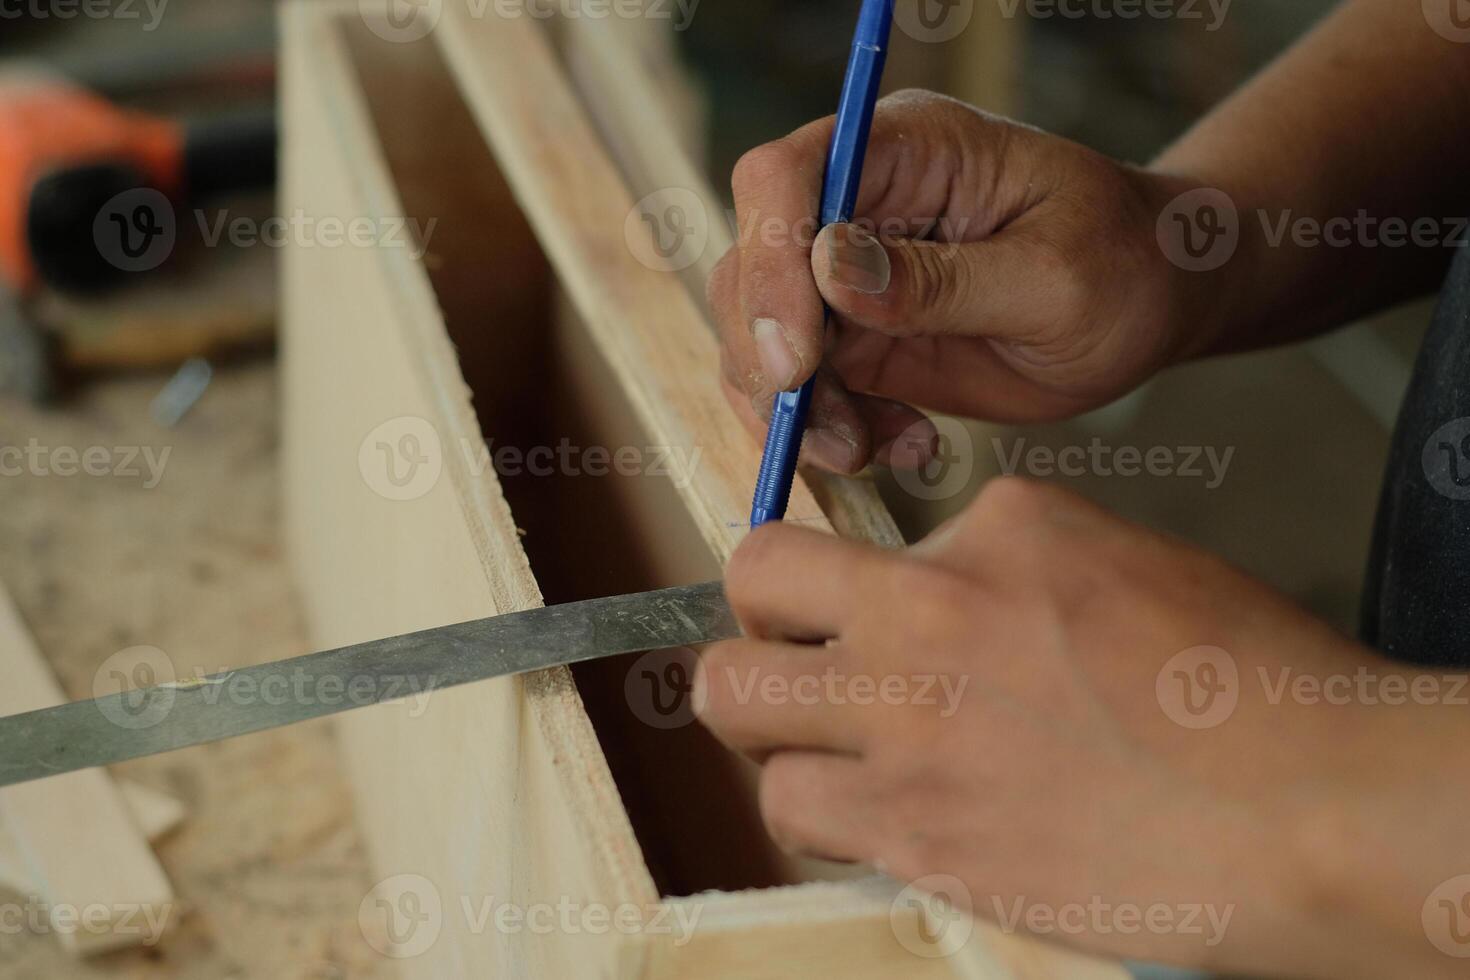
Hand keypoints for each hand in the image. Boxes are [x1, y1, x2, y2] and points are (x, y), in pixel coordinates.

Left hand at [695, 478, 1469, 976]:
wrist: (1302, 807)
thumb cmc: (1249, 693)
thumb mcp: (1123, 563)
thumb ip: (1011, 565)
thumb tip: (950, 592)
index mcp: (996, 527)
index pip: (864, 525)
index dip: (836, 576)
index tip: (839, 608)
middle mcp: (928, 607)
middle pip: (751, 577)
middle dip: (761, 616)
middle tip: (795, 657)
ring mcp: (904, 717)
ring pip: (733, 699)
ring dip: (773, 723)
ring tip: (828, 748)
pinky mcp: (909, 827)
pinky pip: (791, 809)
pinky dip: (816, 812)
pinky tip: (874, 814)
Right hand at [711, 90, 1220, 473]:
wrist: (1149, 305)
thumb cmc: (1125, 264)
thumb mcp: (1054, 278)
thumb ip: (943, 280)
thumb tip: (830, 271)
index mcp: (906, 150)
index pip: (786, 179)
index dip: (770, 263)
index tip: (800, 359)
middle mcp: (857, 204)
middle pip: (750, 267)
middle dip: (771, 360)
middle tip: (837, 435)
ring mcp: (846, 276)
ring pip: (761, 340)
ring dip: (799, 411)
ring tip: (871, 451)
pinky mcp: (855, 338)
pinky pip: (803, 392)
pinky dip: (833, 433)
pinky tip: (907, 447)